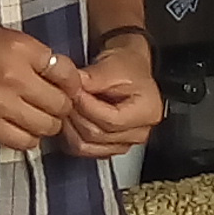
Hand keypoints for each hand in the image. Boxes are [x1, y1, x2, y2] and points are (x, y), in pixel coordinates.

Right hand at [0, 26, 81, 148]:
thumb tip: (65, 78)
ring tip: (33, 118)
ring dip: (45, 125)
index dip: (71, 84)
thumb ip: (33, 55)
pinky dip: (27, 138)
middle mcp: (13, 75)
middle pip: (61, 103)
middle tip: (48, 106)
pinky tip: (19, 129)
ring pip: (47, 126)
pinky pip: (24, 141)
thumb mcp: (1, 38)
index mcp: (20, 48)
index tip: (64, 89)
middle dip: (60, 107)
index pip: (68, 73)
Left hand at [63, 36, 164, 158]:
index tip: (74, 90)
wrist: (127, 69)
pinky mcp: (108, 148)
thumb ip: (94, 77)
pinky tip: (69, 118)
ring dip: (70, 126)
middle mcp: (139, 132)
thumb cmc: (126, 66)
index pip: (110, 120)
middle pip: (97, 135)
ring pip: (86, 146)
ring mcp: (124, 143)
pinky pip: (83, 150)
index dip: (86, 106)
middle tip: (65, 96)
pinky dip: (70, 135)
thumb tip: (74, 85)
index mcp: (148, 112)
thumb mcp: (113, 65)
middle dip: (76, 114)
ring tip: (66, 106)